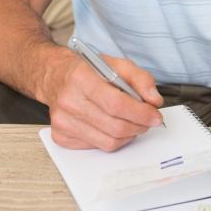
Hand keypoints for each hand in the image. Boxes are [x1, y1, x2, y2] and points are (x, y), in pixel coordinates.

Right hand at [44, 52, 163, 151]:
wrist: (55, 76)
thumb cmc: (87, 70)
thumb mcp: (116, 64)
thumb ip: (140, 78)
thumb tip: (154, 100)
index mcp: (81, 78)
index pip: (116, 104)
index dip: (141, 113)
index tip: (155, 116)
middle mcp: (68, 101)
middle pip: (114, 126)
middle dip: (139, 126)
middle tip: (148, 120)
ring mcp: (62, 121)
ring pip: (108, 141)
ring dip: (128, 135)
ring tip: (133, 123)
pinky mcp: (60, 135)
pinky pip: (96, 147)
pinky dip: (112, 139)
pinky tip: (112, 126)